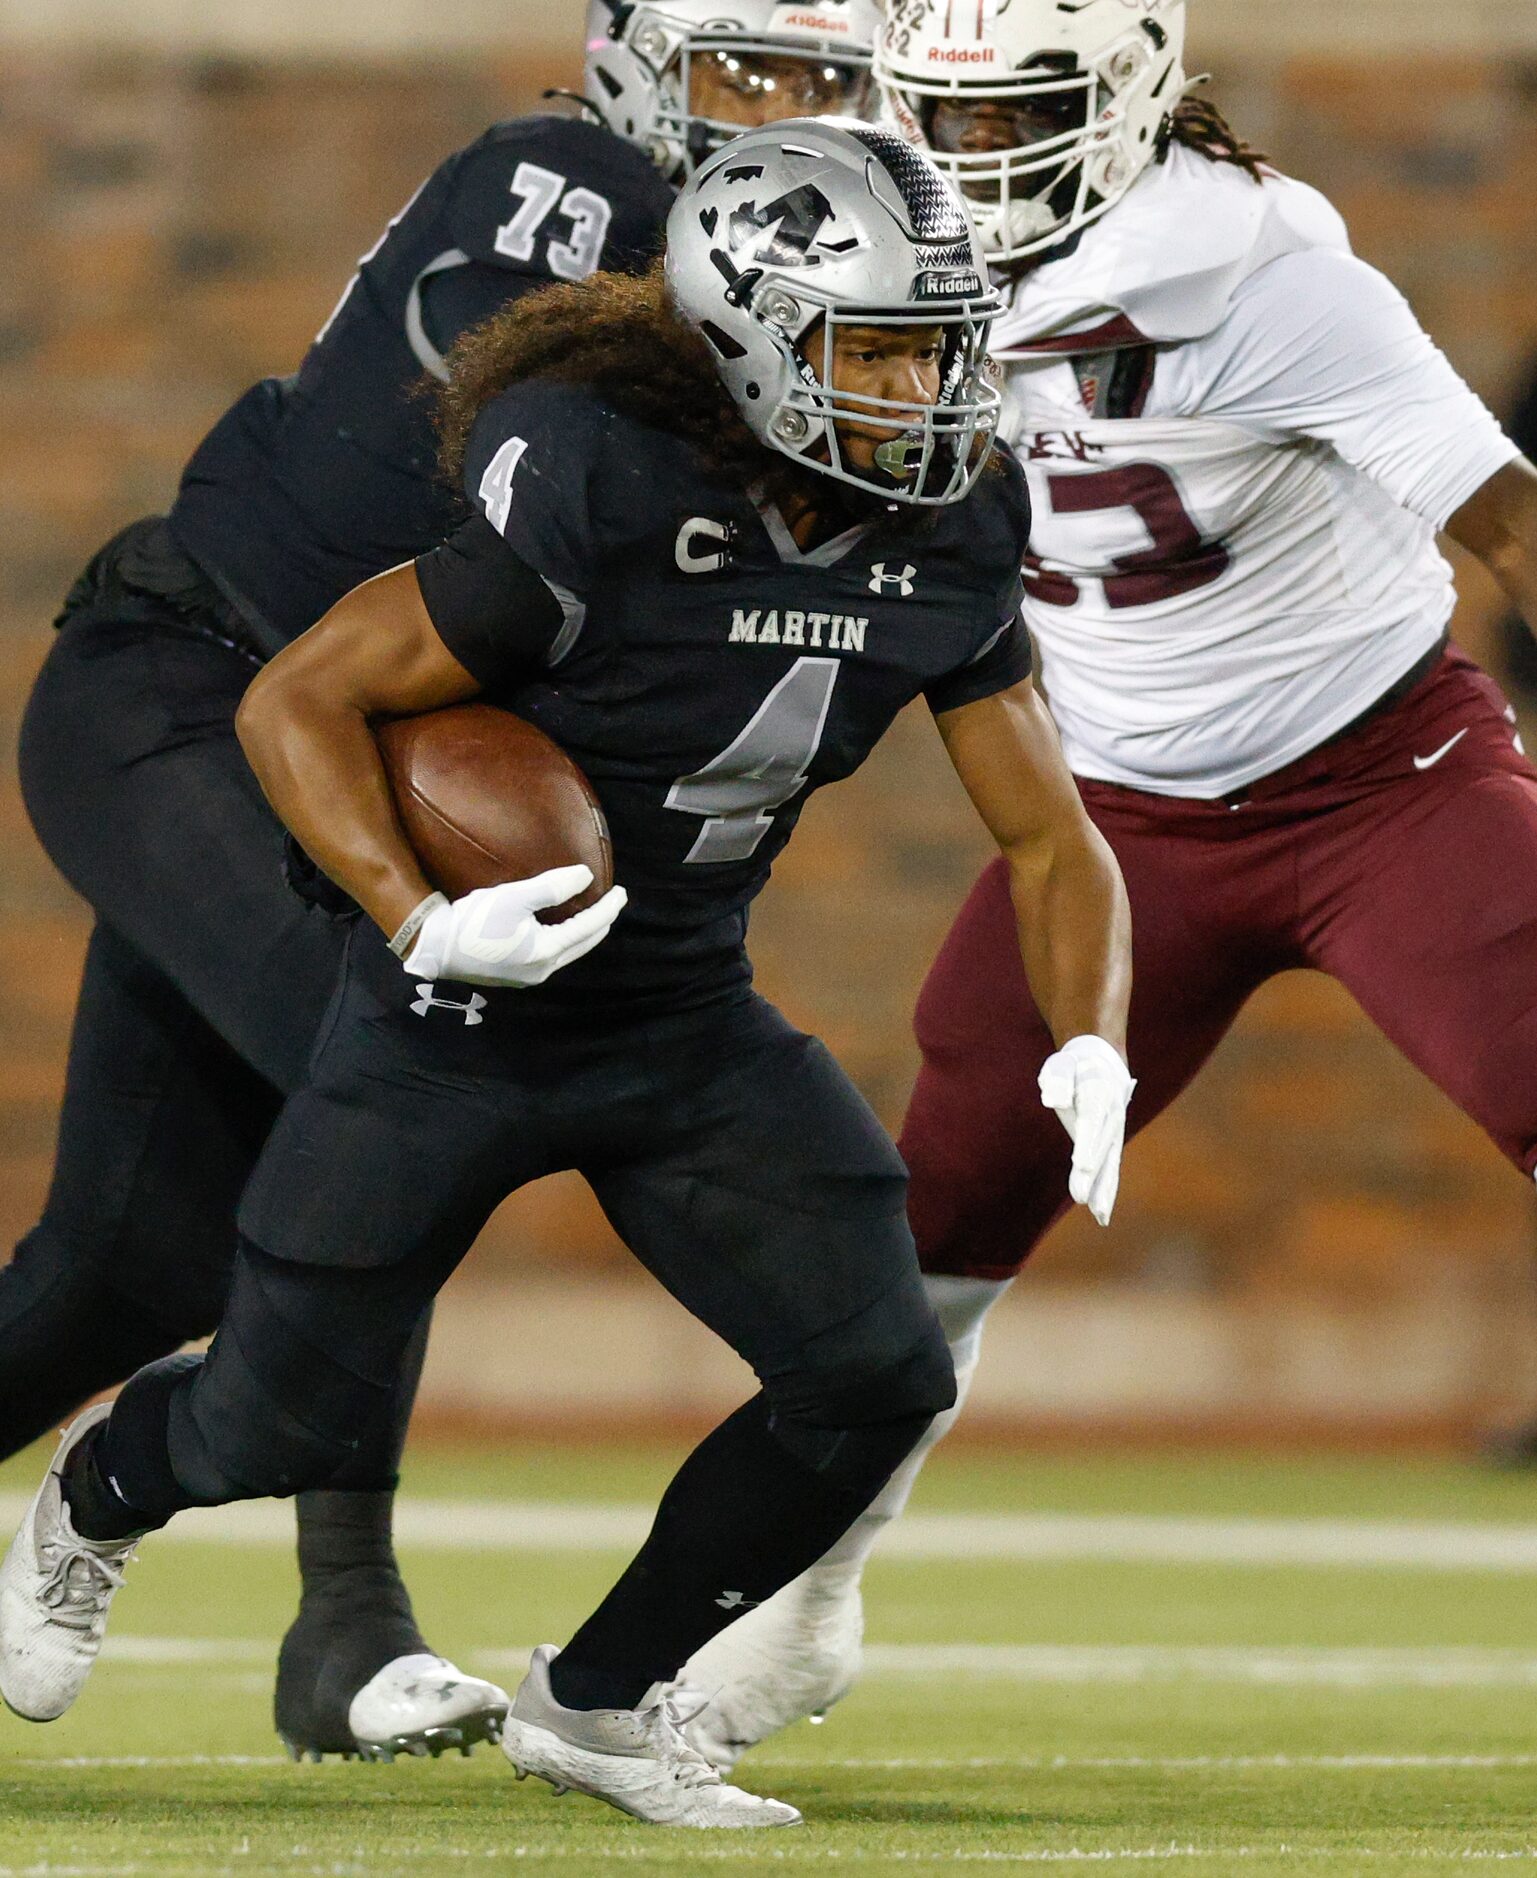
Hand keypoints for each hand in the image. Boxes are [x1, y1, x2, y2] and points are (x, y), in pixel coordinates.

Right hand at [402, 866, 626, 987]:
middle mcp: (543, 969)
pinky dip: (566, 940)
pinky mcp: (517, 975)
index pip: (589, 927)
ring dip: (584, 933)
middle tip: (612, 902)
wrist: (435, 948)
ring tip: (592, 913)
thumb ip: (553, 887)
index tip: (622, 891)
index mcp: (547, 952)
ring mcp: (530, 976)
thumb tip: (586, 877)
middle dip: (601, 922)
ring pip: (570, 952)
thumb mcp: (515, 897)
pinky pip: (553, 956)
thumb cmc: (474, 921)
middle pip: (584, 944)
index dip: (608, 908)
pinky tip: (563, 929)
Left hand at [1037, 1034, 1134, 1226]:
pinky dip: (1107, 1190)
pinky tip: (1102, 1215)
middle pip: (1101, 1147)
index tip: (1082, 1165)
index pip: (1092, 1121)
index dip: (1088, 1143)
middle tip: (1081, 1197)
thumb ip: (1058, 1079)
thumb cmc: (1075, 1066)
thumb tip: (1052, 1100)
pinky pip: (1111, 1169)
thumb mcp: (1062, 1064)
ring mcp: (1115, 1132)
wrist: (1102, 1064)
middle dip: (1093, 1174)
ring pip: (1111, 1163)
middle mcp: (1112, 1115)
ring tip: (1099, 1215)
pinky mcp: (1111, 1144)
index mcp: (1098, 1093)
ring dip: (1104, 1189)